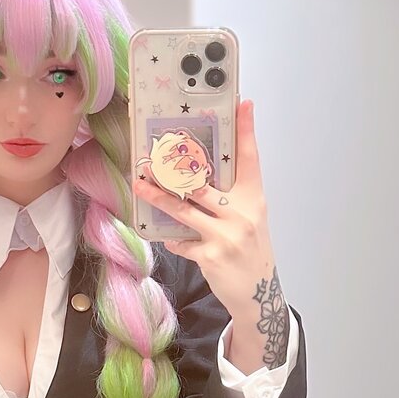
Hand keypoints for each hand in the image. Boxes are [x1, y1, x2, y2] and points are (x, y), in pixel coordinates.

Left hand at [132, 99, 283, 316]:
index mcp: (253, 199)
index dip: (247, 131)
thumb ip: (228, 199)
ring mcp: (226, 236)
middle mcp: (242, 214)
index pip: (251, 159)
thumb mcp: (248, 219)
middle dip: (174, 171)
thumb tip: (195, 179)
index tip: (244, 104)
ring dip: (157, 197)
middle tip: (152, 157)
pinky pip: (182, 241)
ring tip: (139, 185)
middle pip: (202, 184)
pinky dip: (174, 240)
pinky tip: (171, 239)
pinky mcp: (210, 257)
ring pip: (183, 210)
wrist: (258, 293)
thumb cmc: (249, 250)